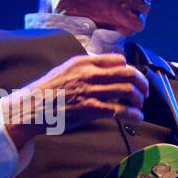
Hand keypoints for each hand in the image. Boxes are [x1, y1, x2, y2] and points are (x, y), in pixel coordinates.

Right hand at [4, 54, 148, 145]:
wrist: (32, 107)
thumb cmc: (49, 90)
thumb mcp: (66, 70)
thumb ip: (86, 68)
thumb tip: (106, 68)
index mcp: (84, 62)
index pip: (118, 60)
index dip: (131, 69)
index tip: (134, 79)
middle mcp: (90, 74)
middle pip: (128, 73)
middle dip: (142, 83)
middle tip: (144, 93)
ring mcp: (91, 91)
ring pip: (128, 90)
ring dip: (139, 99)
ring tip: (139, 106)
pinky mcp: (91, 109)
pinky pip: (120, 110)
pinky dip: (134, 115)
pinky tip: (136, 118)